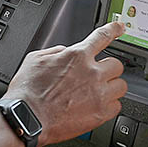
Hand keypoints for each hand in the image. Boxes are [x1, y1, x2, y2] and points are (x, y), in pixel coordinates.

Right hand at [1, 21, 125, 145]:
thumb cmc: (27, 92)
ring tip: (96, 94)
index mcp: (76, 56)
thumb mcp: (35, 59)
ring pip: (121, 86)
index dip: (113, 29)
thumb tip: (65, 52)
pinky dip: (108, 106)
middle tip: (96, 76)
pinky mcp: (100, 114)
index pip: (102, 37)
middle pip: (117, 65)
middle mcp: (91, 73)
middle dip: (107, 69)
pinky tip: (95, 107)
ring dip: (110, 88)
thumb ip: (56, 52)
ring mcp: (98, 94)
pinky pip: (117, 106)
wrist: (26, 118)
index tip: (119, 27)